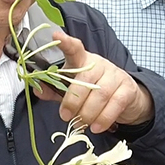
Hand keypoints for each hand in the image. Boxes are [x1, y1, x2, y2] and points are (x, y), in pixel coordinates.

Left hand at [34, 31, 153, 132]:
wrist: (127, 98)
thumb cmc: (94, 91)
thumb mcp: (73, 90)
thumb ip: (56, 90)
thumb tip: (36, 89)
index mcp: (83, 60)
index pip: (75, 48)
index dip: (66, 43)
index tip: (56, 37)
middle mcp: (100, 64)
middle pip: (85, 79)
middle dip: (73, 101)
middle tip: (65, 116)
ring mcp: (115, 75)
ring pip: (100, 93)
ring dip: (87, 113)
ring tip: (80, 125)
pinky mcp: (127, 89)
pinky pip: (115, 104)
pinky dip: (103, 118)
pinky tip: (96, 127)